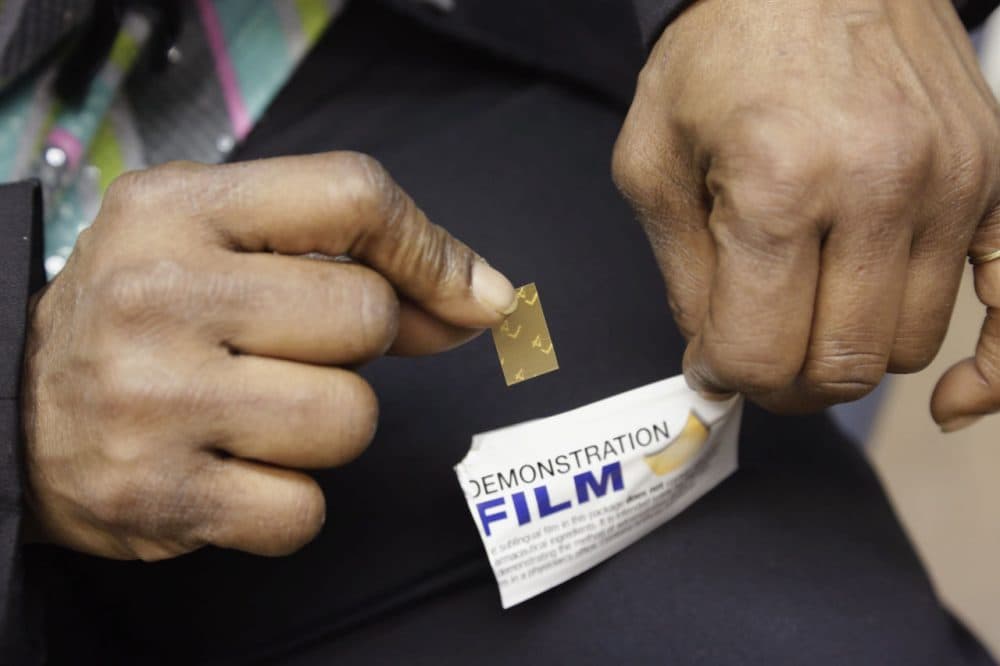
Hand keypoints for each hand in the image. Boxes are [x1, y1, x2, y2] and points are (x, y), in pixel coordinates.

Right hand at [22, 152, 515, 559]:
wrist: (16, 410)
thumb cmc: (146, 316)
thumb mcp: (221, 245)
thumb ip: (356, 260)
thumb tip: (482, 299)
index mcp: (178, 208)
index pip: (353, 195)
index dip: (431, 247)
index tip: (469, 295)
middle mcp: (157, 294)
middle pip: (365, 316)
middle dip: (356, 347)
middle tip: (285, 353)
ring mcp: (154, 399)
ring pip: (349, 419)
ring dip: (327, 427)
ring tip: (255, 412)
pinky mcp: (158, 495)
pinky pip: (305, 510)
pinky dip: (290, 501)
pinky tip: (234, 470)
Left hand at [612, 0, 999, 420]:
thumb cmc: (717, 58)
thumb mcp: (652, 163)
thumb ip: (682, 275)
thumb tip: (714, 362)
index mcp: (778, 187)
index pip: (759, 352)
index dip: (725, 374)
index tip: (712, 361)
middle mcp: (879, 189)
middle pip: (840, 366)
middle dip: (784, 383)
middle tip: (756, 355)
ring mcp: (952, 182)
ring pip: (905, 347)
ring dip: (850, 356)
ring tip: (812, 317)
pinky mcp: (995, 177)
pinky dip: (991, 368)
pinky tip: (955, 400)